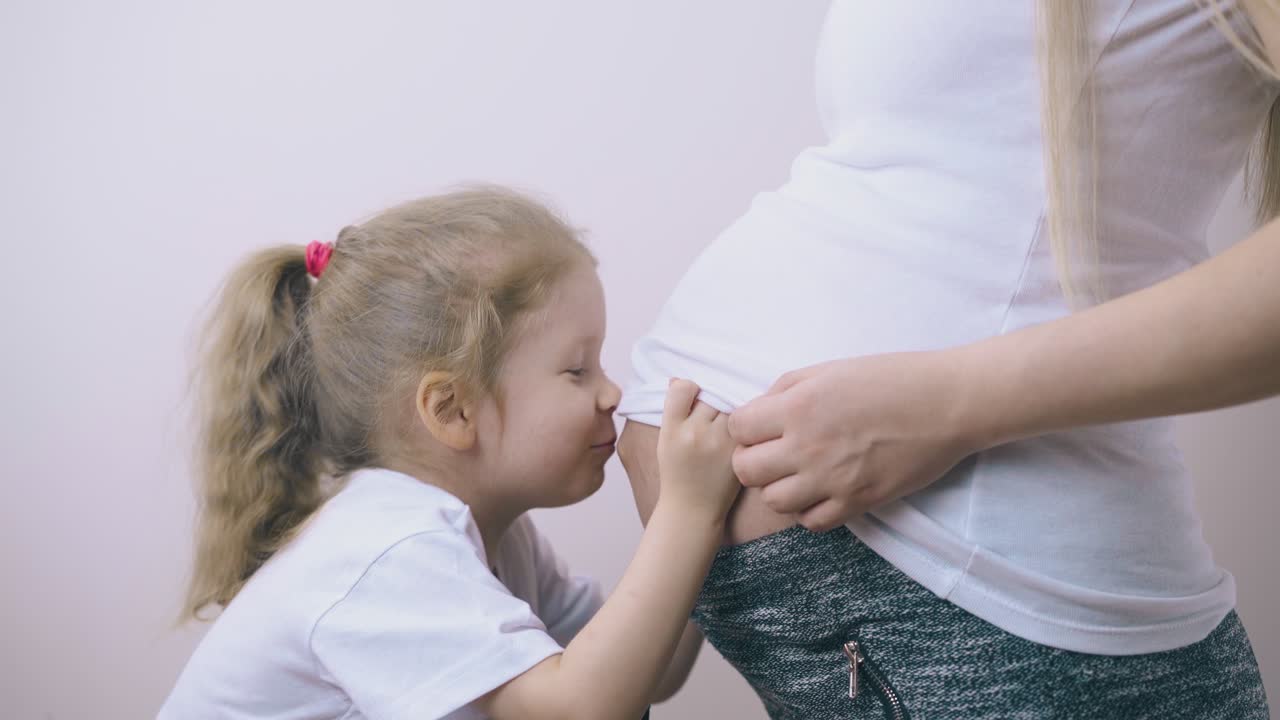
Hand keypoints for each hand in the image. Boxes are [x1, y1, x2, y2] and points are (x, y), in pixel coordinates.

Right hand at [657, 379, 739, 518]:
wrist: (692, 511)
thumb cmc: (676, 475)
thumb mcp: (664, 442)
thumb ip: (672, 412)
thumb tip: (679, 380)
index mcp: (671, 430)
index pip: (682, 388)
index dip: (689, 388)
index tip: (693, 397)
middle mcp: (694, 434)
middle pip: (710, 395)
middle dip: (713, 400)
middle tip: (714, 412)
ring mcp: (718, 443)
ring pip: (729, 406)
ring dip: (730, 409)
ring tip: (726, 422)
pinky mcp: (737, 452)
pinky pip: (745, 424)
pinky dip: (746, 423)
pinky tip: (742, 430)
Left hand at [727, 351, 977, 531]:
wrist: (946, 404)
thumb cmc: (890, 378)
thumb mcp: (829, 369)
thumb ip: (786, 389)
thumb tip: (757, 411)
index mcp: (799, 406)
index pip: (738, 429)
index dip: (745, 427)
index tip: (760, 425)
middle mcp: (808, 446)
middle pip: (746, 470)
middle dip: (752, 459)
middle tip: (773, 451)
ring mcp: (832, 479)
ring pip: (774, 501)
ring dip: (778, 487)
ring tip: (796, 473)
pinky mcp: (858, 502)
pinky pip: (812, 522)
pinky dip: (809, 510)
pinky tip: (820, 491)